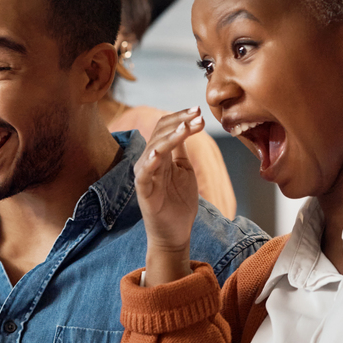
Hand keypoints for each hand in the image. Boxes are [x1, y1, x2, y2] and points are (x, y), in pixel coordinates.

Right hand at [135, 106, 204, 285]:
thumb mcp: (184, 169)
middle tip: (197, 114)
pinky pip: (144, 173)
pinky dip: (150, 161)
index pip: (164, 127)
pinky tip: (159, 153)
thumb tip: (188, 124)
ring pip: (154, 148)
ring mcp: (145, 175)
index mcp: (159, 154)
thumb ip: (181, 149)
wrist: (176, 232)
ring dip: (171, 136)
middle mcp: (149, 161)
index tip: (199, 110)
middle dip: (179, 122)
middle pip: (159, 133)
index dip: (180, 117)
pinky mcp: (143, 192)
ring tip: (187, 127)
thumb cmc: (179, 202)